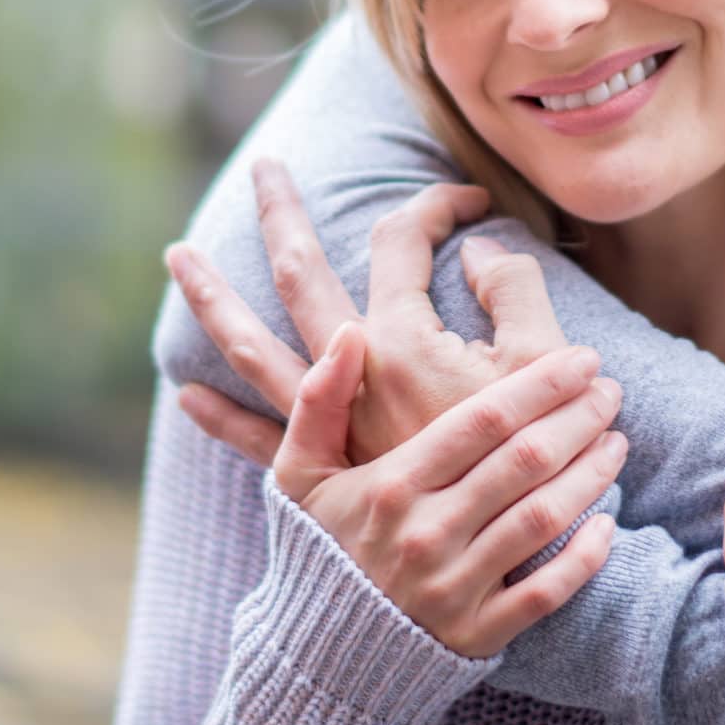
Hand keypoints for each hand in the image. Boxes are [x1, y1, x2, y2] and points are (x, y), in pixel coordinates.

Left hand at [169, 159, 571, 466]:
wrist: (511, 558)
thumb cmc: (536, 460)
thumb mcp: (546, 362)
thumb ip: (516, 290)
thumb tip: (475, 247)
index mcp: (404, 340)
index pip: (403, 240)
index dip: (439, 206)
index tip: (474, 203)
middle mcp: (351, 374)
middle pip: (301, 273)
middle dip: (280, 214)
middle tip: (263, 167)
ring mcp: (330, 423)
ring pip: (254, 347)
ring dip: (213, 299)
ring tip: (178, 255)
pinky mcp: (326, 472)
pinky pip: (259, 439)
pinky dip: (221, 418)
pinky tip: (187, 397)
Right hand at [271, 320, 622, 656]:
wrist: (317, 653)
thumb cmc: (318, 545)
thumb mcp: (300, 471)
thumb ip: (320, 399)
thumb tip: (349, 332)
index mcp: (391, 486)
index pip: (482, 421)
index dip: (540, 385)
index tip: (581, 359)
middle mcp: (426, 535)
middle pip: (523, 462)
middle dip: (577, 419)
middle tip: (610, 391)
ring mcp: (454, 588)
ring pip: (541, 519)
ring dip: (589, 476)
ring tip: (616, 442)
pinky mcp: (477, 634)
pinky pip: (545, 593)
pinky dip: (583, 558)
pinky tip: (606, 524)